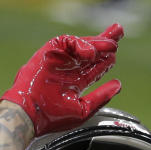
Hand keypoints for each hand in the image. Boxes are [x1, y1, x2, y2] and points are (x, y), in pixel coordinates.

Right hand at [1, 24, 123, 135]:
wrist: (31, 113)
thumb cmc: (52, 116)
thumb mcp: (83, 109)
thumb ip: (101, 97)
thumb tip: (118, 86)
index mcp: (74, 84)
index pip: (94, 69)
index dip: (106, 61)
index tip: (115, 56)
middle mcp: (68, 70)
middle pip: (90, 53)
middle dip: (105, 42)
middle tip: (118, 33)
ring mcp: (60, 60)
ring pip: (82, 46)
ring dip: (97, 43)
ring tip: (111, 44)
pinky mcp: (50, 52)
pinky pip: (68, 42)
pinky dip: (81, 45)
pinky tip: (90, 53)